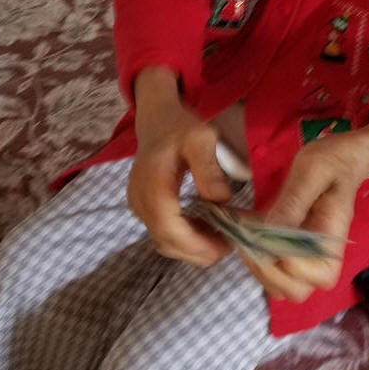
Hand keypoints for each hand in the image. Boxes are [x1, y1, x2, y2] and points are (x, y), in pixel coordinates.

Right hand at [127, 67, 231, 265]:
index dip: (196, 244)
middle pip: (166, 242)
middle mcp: (140, 200)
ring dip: (194, 247)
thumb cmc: (180, 127)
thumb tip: (221, 200)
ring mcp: (138, 206)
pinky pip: (163, 233)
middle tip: (230, 243)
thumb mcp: (200, 139)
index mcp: (153, 183)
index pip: (168, 228)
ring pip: (165, 242)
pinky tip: (207, 227)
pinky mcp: (143, 209)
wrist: (157, 119)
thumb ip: (208, 169)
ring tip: (222, 235)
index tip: (225, 246)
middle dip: (200, 250)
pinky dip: (186, 238)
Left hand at [242, 132, 363, 302]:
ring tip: (244, 234)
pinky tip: (244, 229)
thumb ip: (293, 202)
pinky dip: (254, 256)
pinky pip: (272, 269)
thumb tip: (270, 232)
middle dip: (267, 271)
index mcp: (333, 237)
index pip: (319, 276)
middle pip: (296, 291)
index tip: (269, 236)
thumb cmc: (332, 160)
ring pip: (280, 286)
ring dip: (257, 267)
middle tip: (249, 239)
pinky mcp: (292, 249)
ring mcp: (307, 256)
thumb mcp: (312, 170)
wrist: (342, 157)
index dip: (290, 264)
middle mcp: (322, 255)